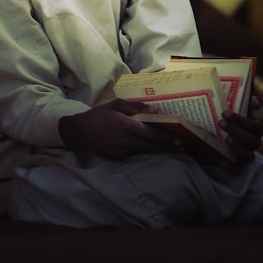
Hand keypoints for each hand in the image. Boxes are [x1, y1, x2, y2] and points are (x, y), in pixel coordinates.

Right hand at [59, 98, 182, 159]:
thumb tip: (156, 109)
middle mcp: (126, 141)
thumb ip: (137, 106)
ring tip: (173, 148)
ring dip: (159, 150)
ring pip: (145, 151)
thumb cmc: (99, 115)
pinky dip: (145, 150)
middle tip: (183, 147)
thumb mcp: (117, 104)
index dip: (166, 139)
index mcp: (127, 126)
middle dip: (168, 147)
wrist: (79, 132)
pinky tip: (153, 148)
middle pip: (152, 147)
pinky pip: (135, 153)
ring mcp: (122, 152)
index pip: (151, 135)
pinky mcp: (118, 158)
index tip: (179, 141)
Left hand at [218, 95, 262, 169]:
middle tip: (221, 121)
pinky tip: (222, 161)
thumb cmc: (223, 115)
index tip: (237, 109)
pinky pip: (238, 169)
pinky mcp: (236, 164)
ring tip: (226, 139)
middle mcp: (252, 141)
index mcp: (252, 126)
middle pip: (254, 138)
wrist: (211, 132)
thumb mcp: (231, 102)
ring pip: (249, 155)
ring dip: (238, 147)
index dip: (248, 120)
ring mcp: (245, 153)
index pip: (257, 125)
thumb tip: (254, 99)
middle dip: (238, 129)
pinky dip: (232, 167)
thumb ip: (243, 95)